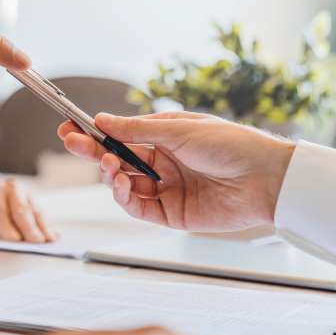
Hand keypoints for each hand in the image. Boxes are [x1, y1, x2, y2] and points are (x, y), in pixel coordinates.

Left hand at [0, 171, 55, 242]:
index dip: (6, 226)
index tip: (13, 241)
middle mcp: (10, 188)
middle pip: (21, 209)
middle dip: (28, 227)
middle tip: (35, 243)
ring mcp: (23, 193)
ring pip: (34, 211)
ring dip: (41, 227)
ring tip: (48, 241)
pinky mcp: (32, 201)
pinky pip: (40, 214)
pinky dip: (46, 225)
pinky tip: (53, 236)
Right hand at [58, 112, 295, 231]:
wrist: (265, 179)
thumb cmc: (230, 144)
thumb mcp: (179, 129)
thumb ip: (137, 129)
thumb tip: (103, 120)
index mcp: (166, 137)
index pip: (122, 134)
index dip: (95, 132)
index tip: (70, 127)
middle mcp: (163, 163)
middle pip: (118, 159)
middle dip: (93, 151)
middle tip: (72, 143)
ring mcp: (166, 189)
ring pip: (124, 184)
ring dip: (110, 174)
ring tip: (110, 166)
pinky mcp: (171, 214)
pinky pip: (138, 207)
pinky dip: (125, 197)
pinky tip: (122, 184)